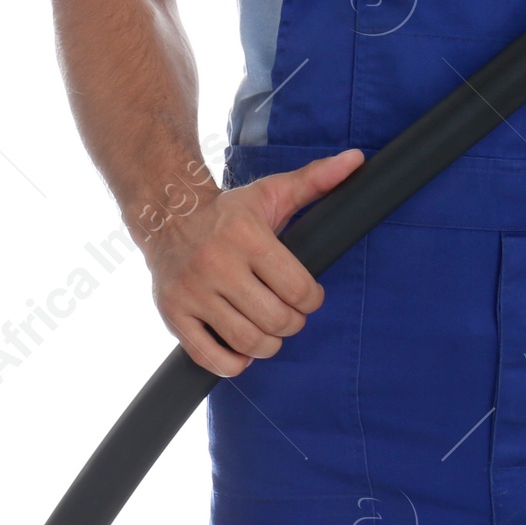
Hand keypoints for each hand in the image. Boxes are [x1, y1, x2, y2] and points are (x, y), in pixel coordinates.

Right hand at [140, 147, 363, 376]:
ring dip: (269, 345)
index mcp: (247, 236)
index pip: (296, 287)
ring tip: (271, 332)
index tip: (312, 297)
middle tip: (293, 315)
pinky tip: (243, 352)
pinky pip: (207, 357)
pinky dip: (232, 364)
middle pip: (274, 319)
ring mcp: (193, 292)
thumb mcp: (273, 191)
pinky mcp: (173, 314)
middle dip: (294, 323)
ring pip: (245, 341)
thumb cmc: (230, 210)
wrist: (168, 217)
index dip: (313, 299)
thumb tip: (357, 160)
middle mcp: (218, 265)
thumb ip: (316, 179)